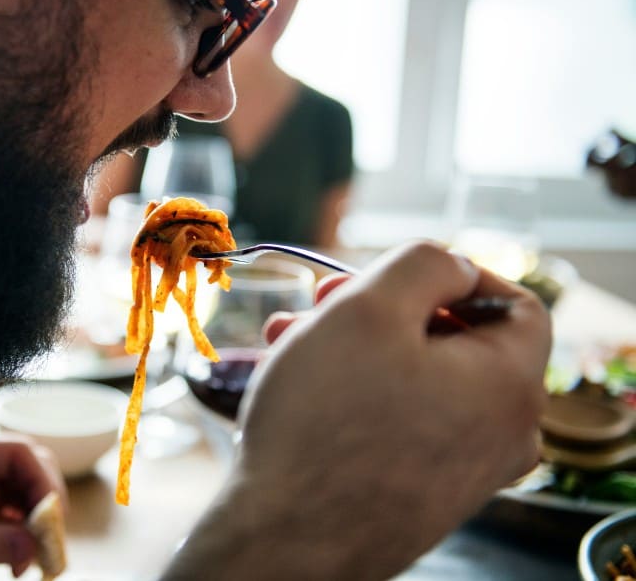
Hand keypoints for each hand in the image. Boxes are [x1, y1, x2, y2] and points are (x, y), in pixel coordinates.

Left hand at [0, 441, 65, 580]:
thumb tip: (32, 545)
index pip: (18, 453)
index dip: (43, 481)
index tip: (52, 519)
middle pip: (32, 470)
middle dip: (48, 503)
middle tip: (52, 542)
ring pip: (29, 495)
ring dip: (41, 523)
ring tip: (41, 559)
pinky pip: (18, 518)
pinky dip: (29, 538)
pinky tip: (24, 563)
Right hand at [165, 241, 550, 579]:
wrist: (286, 539)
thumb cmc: (325, 423)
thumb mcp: (369, 309)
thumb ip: (424, 263)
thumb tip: (453, 267)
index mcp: (509, 386)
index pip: (517, 304)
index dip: (454, 274)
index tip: (390, 275)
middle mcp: (502, 435)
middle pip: (457, 341)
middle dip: (385, 310)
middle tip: (325, 300)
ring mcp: (463, 472)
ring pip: (419, 381)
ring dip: (358, 347)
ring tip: (291, 339)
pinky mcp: (423, 495)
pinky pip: (404, 423)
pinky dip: (361, 393)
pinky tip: (303, 384)